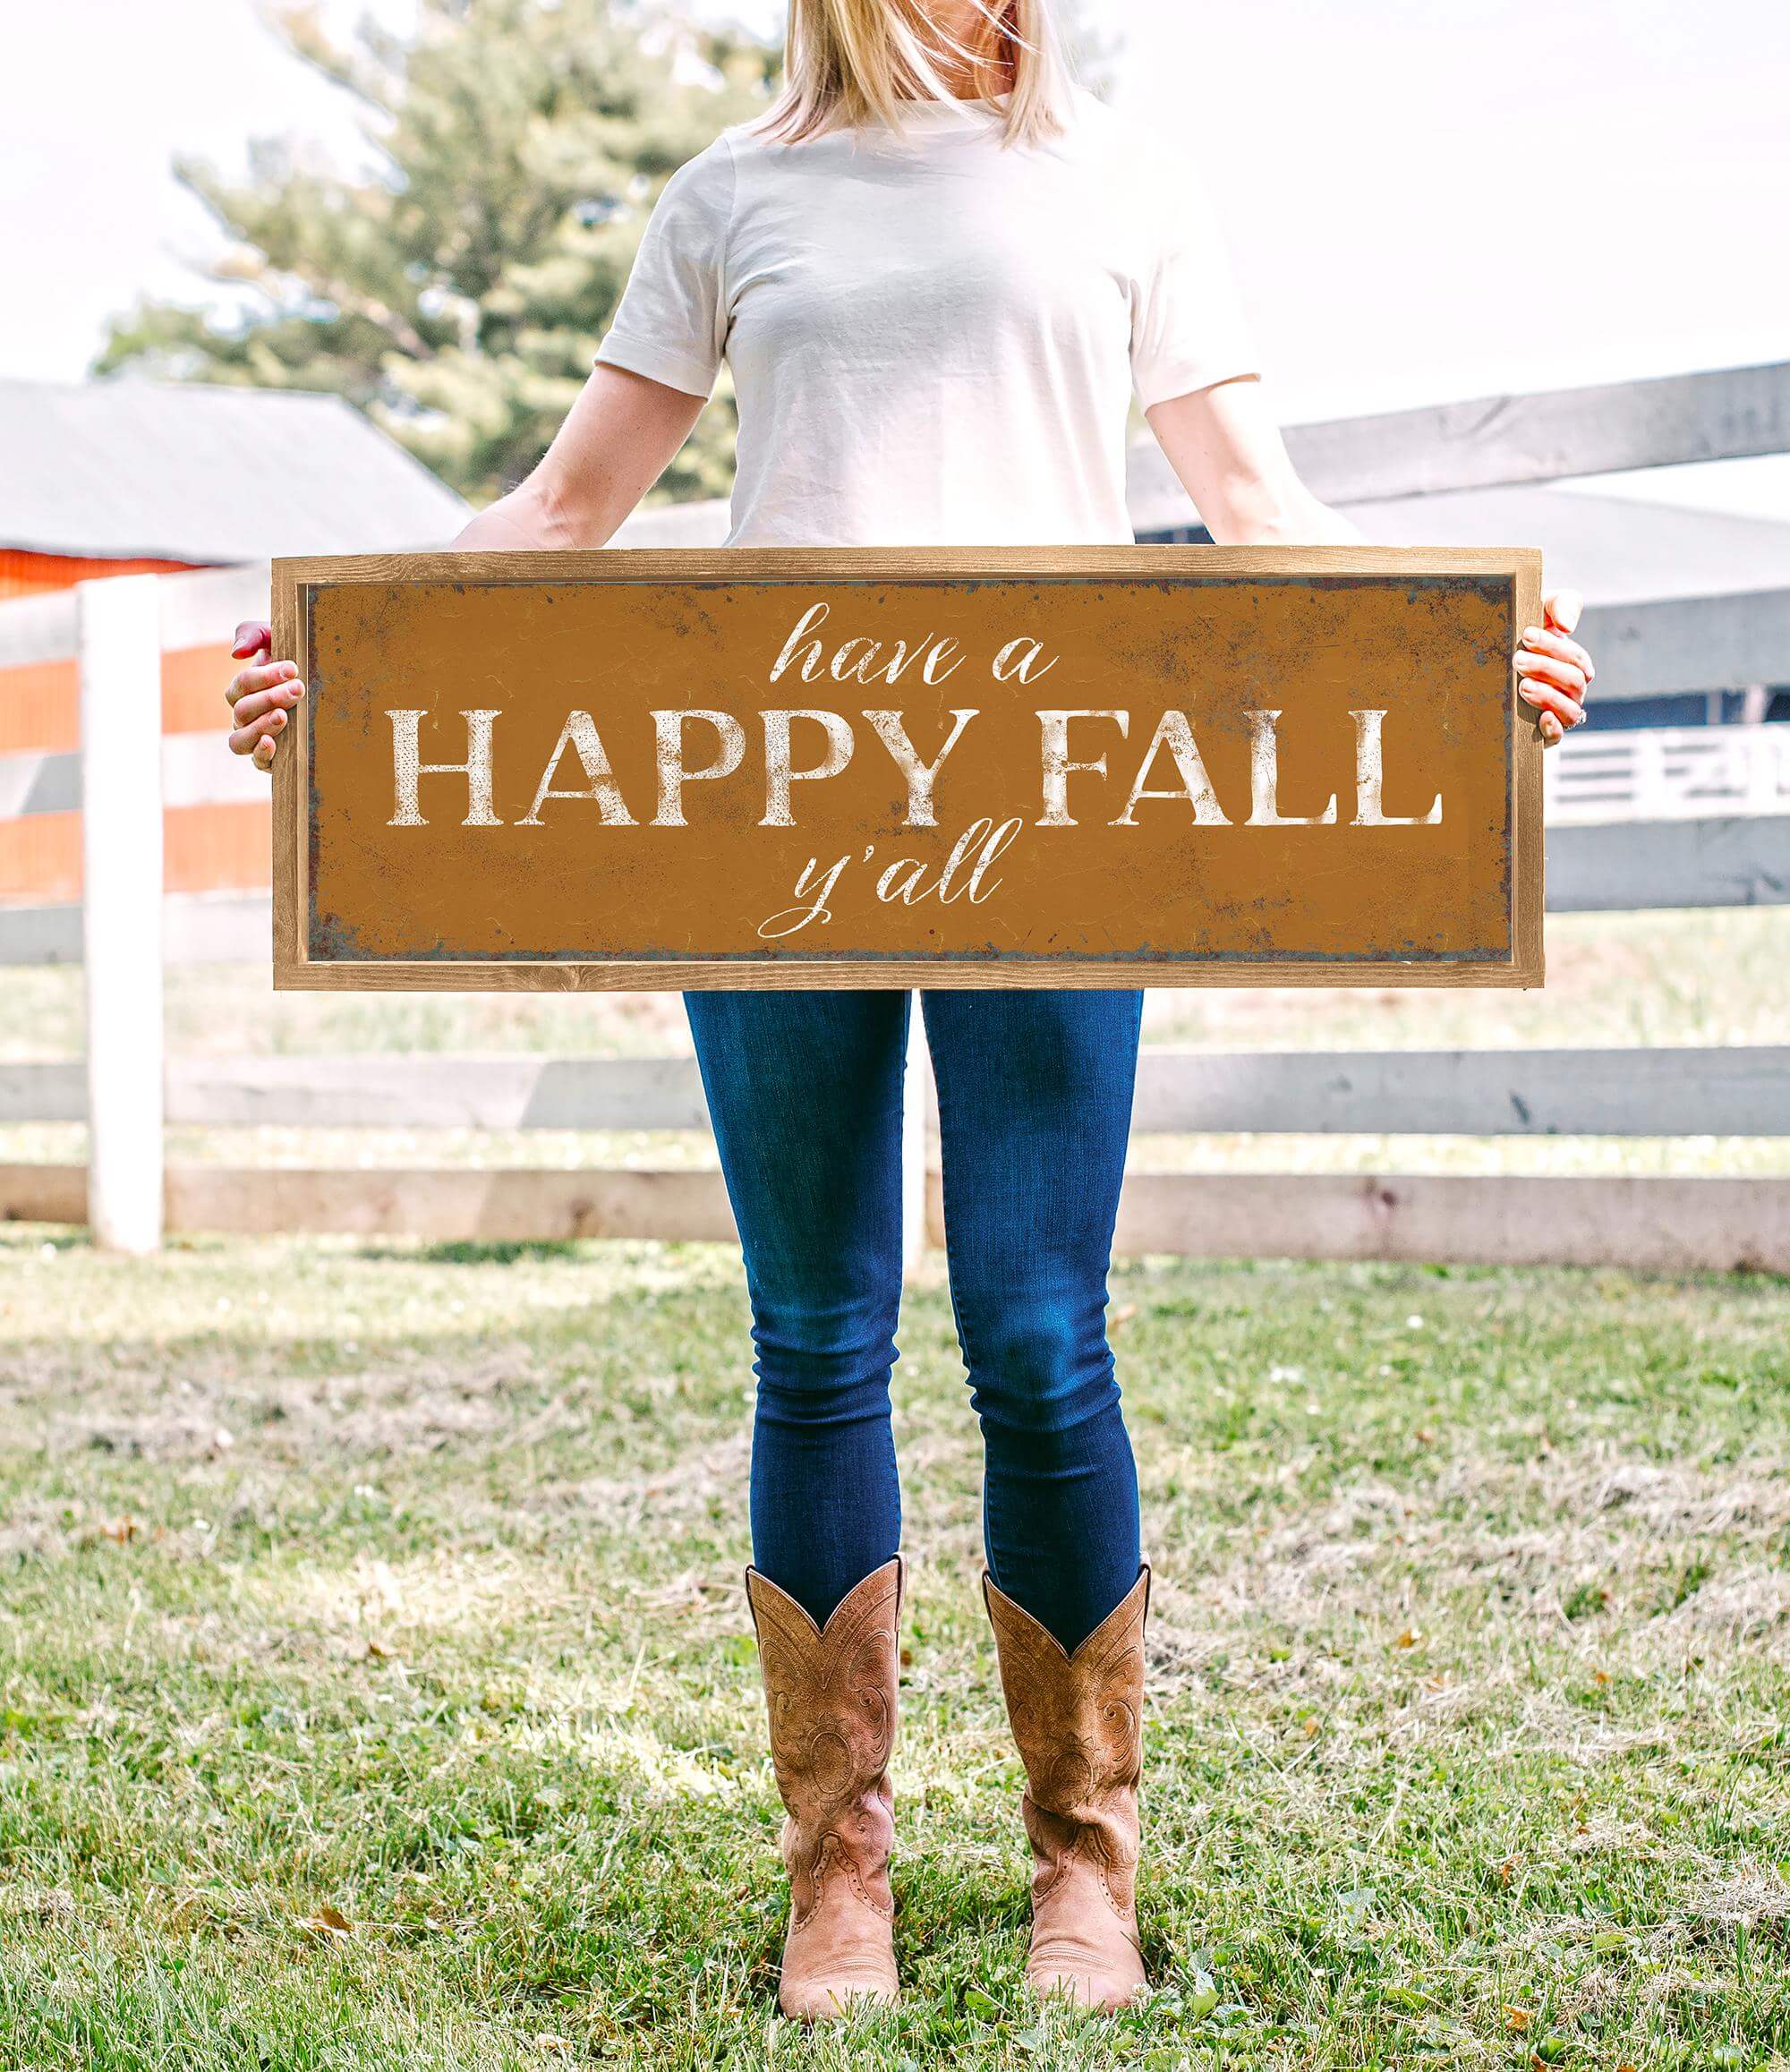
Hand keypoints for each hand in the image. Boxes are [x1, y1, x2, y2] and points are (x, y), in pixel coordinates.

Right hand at [226, 622, 303, 771]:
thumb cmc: (293, 660)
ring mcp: (254, 738)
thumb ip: (252, 634)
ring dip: (260, 726)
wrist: (320, 683)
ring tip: (282, 715)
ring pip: (240, 739)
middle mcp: (243, 715)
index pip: (243, 684)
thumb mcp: (274, 638)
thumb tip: (236, 653)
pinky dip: (261, 753)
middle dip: (270, 698)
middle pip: (243, 710)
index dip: (264, 676)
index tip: (292, 668)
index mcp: (243, 690)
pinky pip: (256, 761)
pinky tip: (271, 743)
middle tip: (298, 689)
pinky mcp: (269, 758)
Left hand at [1517, 589, 1592, 746]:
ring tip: (1523, 686)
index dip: (1554, 646)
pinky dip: (1553, 728)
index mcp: (1574, 663)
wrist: (1495, 662)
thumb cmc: (1525, 635)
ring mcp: (1560, 712)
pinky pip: (1558, 736)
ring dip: (1549, 697)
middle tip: (1518, 660)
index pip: (1575, 657)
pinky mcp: (1544, 733)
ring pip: (1570, 710)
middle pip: (1573, 681)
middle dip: (1546, 668)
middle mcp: (1572, 690)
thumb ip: (1561, 605)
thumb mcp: (1542, 611)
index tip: (1527, 635)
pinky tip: (1542, 718)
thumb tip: (1567, 625)